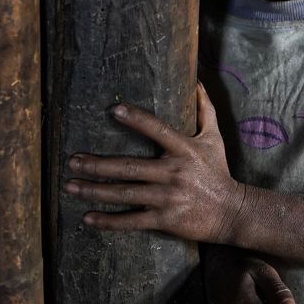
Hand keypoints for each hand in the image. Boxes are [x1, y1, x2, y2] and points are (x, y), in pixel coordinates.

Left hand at [63, 83, 243, 241]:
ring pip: (125, 193)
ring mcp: (168, 197)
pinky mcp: (165, 219)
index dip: (136, 119)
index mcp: (184, 149)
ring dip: (95, 190)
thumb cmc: (219, 172)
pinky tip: (88, 217)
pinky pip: (132, 221)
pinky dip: (109, 221)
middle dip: (97, 164)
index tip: (113, 111)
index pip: (157, 129)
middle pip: (128, 167)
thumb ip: (205, 109)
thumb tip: (198, 82)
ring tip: (71, 185)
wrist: (232, 211)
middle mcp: (174, 172)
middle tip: (73, 161)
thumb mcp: (214, 138)